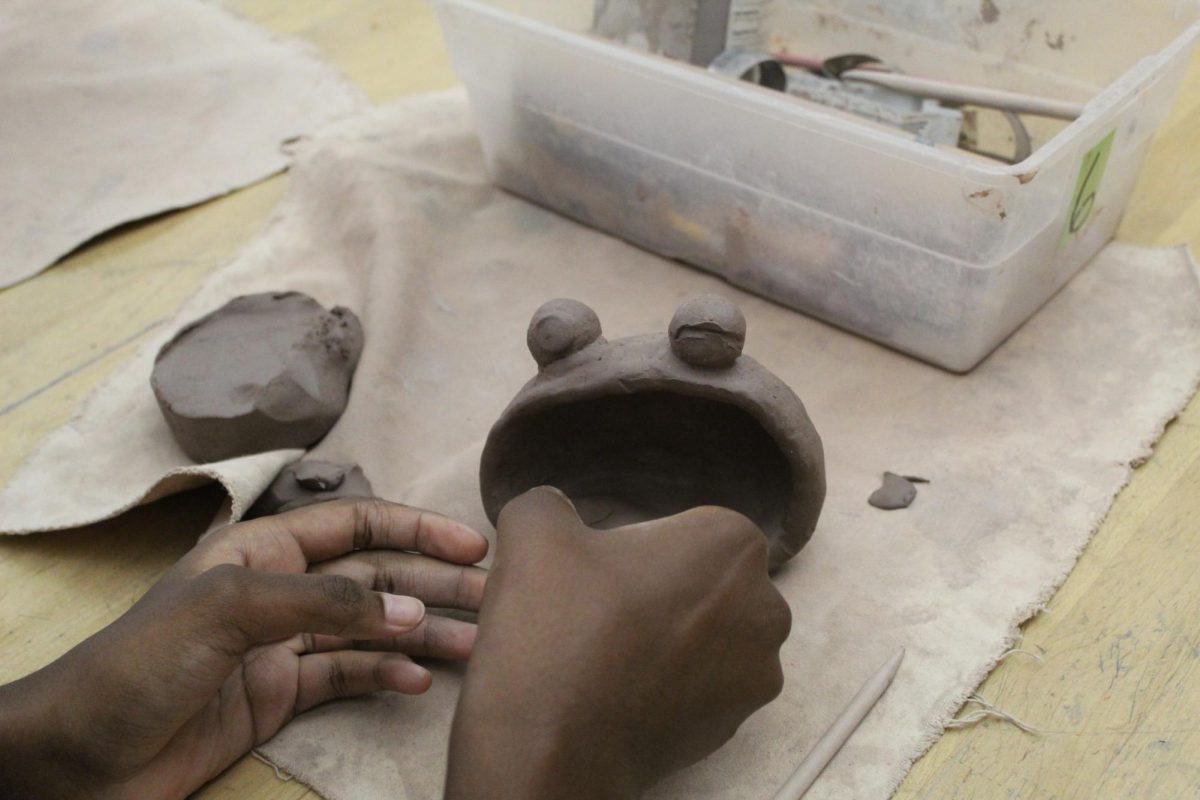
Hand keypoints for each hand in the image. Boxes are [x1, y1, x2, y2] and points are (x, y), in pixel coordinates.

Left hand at [0, 498, 487, 799]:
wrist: (80, 755)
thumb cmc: (141, 663)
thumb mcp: (231, 610)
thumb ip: (324, 601)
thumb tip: (408, 606)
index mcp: (262, 549)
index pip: (355, 523)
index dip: (416, 527)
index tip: (472, 542)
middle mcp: (279, 589)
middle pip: (374, 575)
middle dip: (433, 581)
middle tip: (493, 598)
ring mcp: (280, 644)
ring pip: (369, 628)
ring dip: (422, 633)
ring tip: (475, 646)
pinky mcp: (277, 695)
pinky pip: (346, 676)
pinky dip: (385, 676)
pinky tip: (419, 682)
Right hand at [445, 487, 791, 799]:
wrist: (551, 745)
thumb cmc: (556, 627)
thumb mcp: (534, 529)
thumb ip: (552, 503)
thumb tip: (556, 510)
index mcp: (732, 542)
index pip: (688, 527)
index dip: (639, 544)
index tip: (602, 571)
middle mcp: (766, 605)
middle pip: (707, 580)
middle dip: (664, 589)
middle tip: (604, 609)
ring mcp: (758, 672)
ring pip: (709, 634)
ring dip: (671, 637)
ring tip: (610, 653)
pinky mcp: (737, 724)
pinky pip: (704, 685)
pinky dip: (672, 683)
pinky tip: (623, 689)